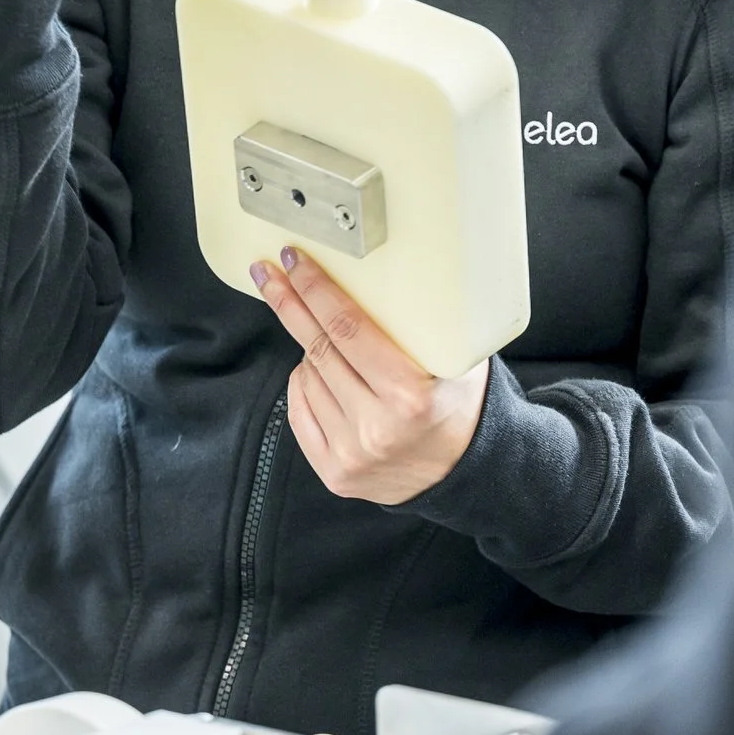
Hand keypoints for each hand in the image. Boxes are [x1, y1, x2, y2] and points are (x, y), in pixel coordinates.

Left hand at [253, 248, 489, 505]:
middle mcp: (375, 426)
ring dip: (308, 350)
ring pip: (306, 378)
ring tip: (325, 338)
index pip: (347, 328)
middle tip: (270, 274)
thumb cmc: (461, 405)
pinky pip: (299, 412)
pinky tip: (315, 371)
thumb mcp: (458, 358)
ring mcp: (350, 453)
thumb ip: (424, 322)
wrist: (463, 472)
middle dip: (290, 304)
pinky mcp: (334, 472)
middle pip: (318, 349)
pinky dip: (303, 383)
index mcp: (409, 394)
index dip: (316, 290)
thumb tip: (374, 273)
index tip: (295, 262)